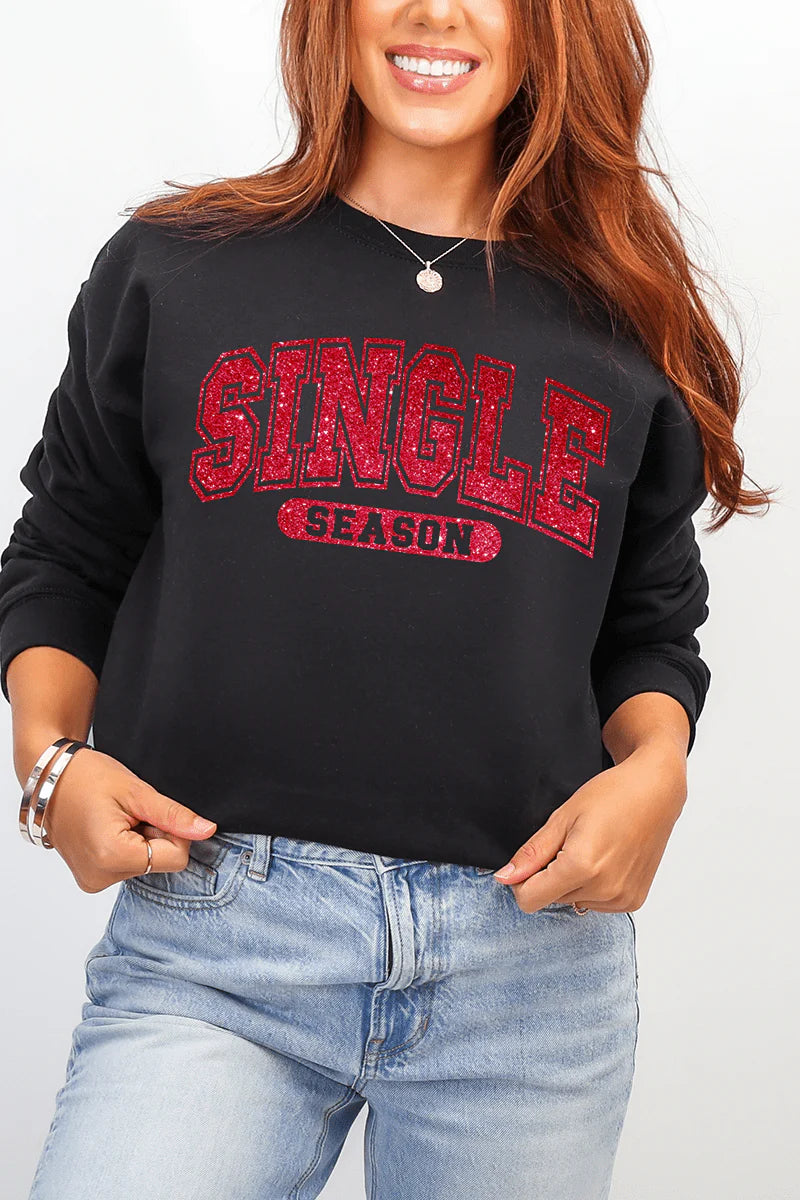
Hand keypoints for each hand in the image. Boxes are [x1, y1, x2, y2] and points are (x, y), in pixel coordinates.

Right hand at [35, 746, 217, 892]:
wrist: (49, 776)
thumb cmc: (87, 777)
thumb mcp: (137, 792)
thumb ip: (174, 816)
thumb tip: (207, 831)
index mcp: (111, 857)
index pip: (176, 858)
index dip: (172, 831)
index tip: (149, 812)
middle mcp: (99, 877)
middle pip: (160, 864)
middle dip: (153, 835)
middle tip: (128, 813)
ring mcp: (92, 880)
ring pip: (145, 865)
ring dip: (139, 840)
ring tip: (115, 818)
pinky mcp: (90, 878)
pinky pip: (127, 867)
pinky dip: (126, 846)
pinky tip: (108, 827)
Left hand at [492, 740, 687, 912]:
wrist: (656, 793)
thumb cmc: (612, 795)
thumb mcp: (562, 817)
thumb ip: (532, 853)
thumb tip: (505, 877)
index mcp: (581, 867)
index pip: (529, 900)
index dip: (522, 881)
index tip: (534, 859)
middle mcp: (604, 889)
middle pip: (551, 900)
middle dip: (551, 876)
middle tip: (570, 844)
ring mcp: (621, 898)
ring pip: (573, 902)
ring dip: (573, 882)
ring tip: (592, 848)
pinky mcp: (633, 901)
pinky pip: (596, 904)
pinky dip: (593, 886)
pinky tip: (606, 859)